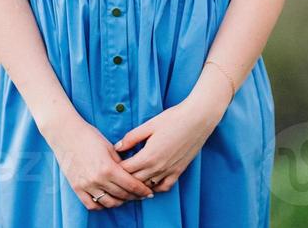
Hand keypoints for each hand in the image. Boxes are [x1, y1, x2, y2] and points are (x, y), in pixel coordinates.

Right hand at [38, 113, 155, 210]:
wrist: (65, 133)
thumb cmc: (89, 136)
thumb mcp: (110, 148)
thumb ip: (121, 163)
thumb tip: (131, 175)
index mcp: (108, 168)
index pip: (131, 185)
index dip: (142, 190)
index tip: (149, 193)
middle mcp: (98, 179)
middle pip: (122, 195)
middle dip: (134, 196)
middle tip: (140, 195)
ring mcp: (86, 185)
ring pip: (109, 202)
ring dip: (120, 202)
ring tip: (125, 198)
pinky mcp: (76, 188)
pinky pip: (92, 204)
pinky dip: (102, 205)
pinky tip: (108, 201)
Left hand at [111, 86, 231, 192]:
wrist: (198, 119)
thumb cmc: (173, 118)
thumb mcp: (149, 125)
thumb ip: (131, 138)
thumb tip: (117, 147)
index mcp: (148, 156)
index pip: (126, 170)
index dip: (115, 169)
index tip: (109, 165)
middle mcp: (158, 167)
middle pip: (135, 181)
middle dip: (124, 179)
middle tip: (115, 176)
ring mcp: (169, 171)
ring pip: (148, 187)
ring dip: (138, 186)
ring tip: (129, 182)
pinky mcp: (178, 171)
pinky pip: (164, 187)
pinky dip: (155, 188)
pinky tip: (149, 184)